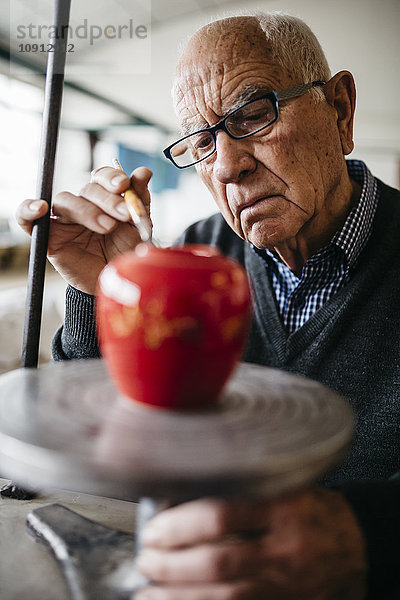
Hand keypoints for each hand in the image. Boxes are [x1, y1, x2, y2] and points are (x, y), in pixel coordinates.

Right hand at [16, 166, 152, 293]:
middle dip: (108, 199)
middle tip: (124, 214)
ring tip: (108, 227)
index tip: (124, 185)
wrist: (116, 283)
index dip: (111, 177)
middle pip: (87, 189)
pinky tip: (39, 208)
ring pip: (65, 200)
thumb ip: (139, 200)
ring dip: (87, 211)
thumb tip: (144, 171)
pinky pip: (27, 220)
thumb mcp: (138, 226)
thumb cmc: (125, 253)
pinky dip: (28, 210)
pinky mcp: (48, 238)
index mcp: (103, 198)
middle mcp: (82, 205)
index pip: (101, 176)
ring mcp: (64, 220)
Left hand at [135, 488, 366, 599]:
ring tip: (147, 591)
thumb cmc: (311, 508)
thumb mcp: (284, 485)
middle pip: (218, 564)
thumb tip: (180, 497)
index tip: (154, 528)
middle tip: (146, 559)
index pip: (222, 515)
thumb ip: (241, 489)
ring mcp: (287, 584)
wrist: (354, 543)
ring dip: (179, 597)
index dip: (180, 525)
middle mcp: (285, 548)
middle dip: (172, 566)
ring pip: (225, 598)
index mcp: (283, 507)